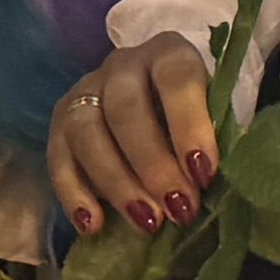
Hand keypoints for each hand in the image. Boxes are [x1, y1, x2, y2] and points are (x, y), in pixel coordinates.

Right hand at [50, 36, 215, 241]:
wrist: (161, 108)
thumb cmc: (197, 120)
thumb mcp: (218, 120)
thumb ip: (221, 141)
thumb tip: (219, 185)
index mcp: (170, 53)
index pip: (175, 78)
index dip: (189, 125)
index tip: (203, 174)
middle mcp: (123, 65)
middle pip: (124, 108)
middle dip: (153, 165)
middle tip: (178, 210)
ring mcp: (87, 89)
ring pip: (85, 130)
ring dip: (115, 182)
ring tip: (146, 222)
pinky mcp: (61, 121)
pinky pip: (57, 154)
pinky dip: (73, 192)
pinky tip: (92, 225)